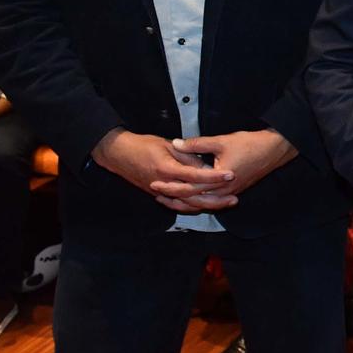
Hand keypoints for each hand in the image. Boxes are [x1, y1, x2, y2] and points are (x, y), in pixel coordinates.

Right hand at [93, 129, 232, 210]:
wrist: (118, 154)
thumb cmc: (142, 145)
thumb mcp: (167, 145)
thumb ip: (187, 156)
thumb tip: (206, 166)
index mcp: (166, 168)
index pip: (195, 175)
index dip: (214, 176)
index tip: (230, 174)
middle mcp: (163, 184)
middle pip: (193, 196)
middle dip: (215, 199)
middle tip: (234, 198)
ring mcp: (159, 192)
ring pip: (186, 205)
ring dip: (207, 206)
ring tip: (225, 204)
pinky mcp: (157, 195)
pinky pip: (177, 205)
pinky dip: (192, 207)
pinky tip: (205, 207)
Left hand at [165, 129, 295, 207]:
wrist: (274, 150)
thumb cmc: (250, 144)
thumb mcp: (221, 141)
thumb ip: (197, 144)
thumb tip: (176, 143)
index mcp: (219, 180)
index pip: (189, 187)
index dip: (171, 185)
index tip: (155, 182)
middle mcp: (224, 191)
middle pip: (194, 199)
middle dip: (173, 196)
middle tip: (156, 192)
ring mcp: (229, 193)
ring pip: (203, 203)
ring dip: (185, 201)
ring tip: (168, 199)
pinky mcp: (233, 191)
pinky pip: (212, 200)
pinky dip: (198, 200)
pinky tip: (189, 197)